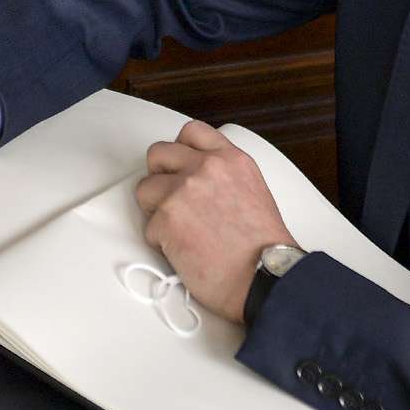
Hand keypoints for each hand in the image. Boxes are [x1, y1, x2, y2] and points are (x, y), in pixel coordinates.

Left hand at [134, 120, 299, 323]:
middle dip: (160, 177)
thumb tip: (198, 180)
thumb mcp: (253, 191)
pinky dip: (160, 241)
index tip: (179, 167)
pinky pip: (148, 225)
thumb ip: (224, 176)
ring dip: (155, 210)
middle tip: (172, 200)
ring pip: (145, 189)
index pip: (191, 132)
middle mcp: (205, 168)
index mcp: (230, 159)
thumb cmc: (264, 248)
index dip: (180, 150)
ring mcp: (182, 191)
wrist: (264, 277)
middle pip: (158, 154)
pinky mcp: (166, 218)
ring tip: (178, 230)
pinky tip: (184, 251)